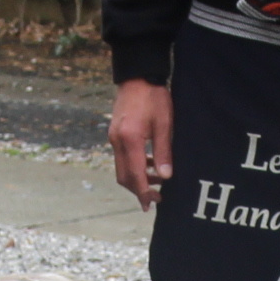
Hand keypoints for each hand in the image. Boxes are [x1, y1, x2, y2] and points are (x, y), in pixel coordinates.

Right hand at [110, 78, 173, 208]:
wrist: (138, 75)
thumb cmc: (154, 97)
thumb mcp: (164, 124)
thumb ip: (164, 152)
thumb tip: (165, 177)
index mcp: (130, 139)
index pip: (135, 175)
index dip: (143, 193)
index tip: (151, 205)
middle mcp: (117, 141)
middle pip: (124, 176)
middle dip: (139, 190)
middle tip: (157, 198)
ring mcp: (113, 137)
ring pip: (122, 169)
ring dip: (137, 179)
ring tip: (157, 182)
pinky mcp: (115, 134)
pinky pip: (122, 157)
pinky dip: (134, 167)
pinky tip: (150, 165)